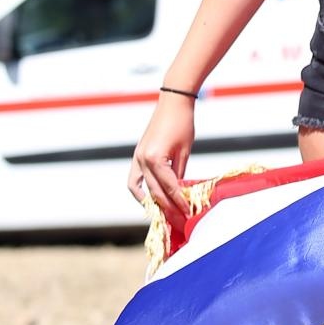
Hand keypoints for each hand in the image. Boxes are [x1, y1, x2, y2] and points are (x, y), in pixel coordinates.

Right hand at [127, 95, 195, 222]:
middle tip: (180, 222)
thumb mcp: (185, 152)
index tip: (189, 216)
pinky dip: (141, 192)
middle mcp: (142, 160)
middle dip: (169, 209)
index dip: (180, 204)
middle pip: (156, 193)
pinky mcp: (137, 155)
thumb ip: (180, 174)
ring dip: (153, 204)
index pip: (170, 189)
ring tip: (165, 216)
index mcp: (155, 159)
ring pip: (142, 190)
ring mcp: (137, 158)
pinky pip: (135, 180)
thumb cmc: (183, 124)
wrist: (173, 102)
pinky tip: (150, 201)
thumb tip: (181, 194)